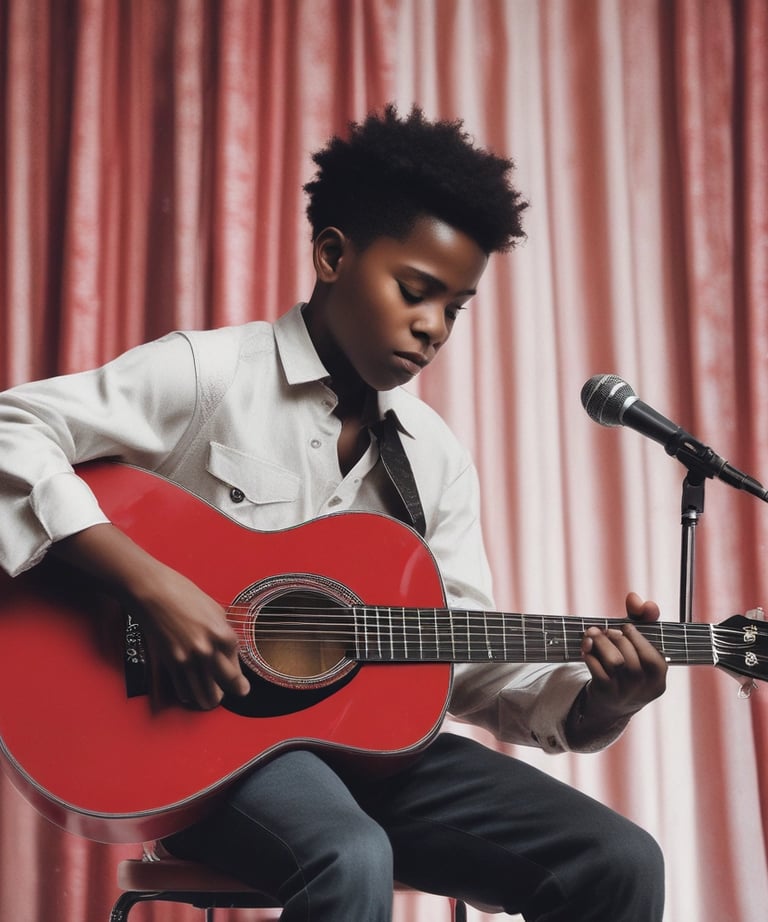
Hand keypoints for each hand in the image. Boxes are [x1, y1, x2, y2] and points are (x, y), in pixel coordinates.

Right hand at [133, 563, 250, 709]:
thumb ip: (224, 634)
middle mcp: (209, 651)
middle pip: (228, 687)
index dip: (239, 677)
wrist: (154, 592)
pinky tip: (191, 690)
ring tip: (211, 697)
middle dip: (232, 691)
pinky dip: (189, 694)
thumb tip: (229, 652)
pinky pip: (184, 691)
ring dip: (210, 698)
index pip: (238, 668)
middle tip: (233, 692)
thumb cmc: (183, 595)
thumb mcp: (215, 611)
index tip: (240, 684)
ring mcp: (189, 659)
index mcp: (224, 636)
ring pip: (206, 696)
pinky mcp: (171, 663)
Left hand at [567, 592, 667, 742]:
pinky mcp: (604, 693)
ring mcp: (624, 692)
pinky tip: (586, 647)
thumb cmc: (629, 665)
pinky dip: (589, 654)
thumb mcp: (639, 646)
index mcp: (658, 677)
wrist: (612, 704)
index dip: (637, 638)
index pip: (653, 658)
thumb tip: (635, 598)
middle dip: (614, 637)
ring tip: (592, 633)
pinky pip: (596, 669)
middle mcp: (644, 687)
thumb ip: (642, 618)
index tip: (625, 627)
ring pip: (615, 662)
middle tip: (604, 630)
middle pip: (630, 656)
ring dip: (601, 643)